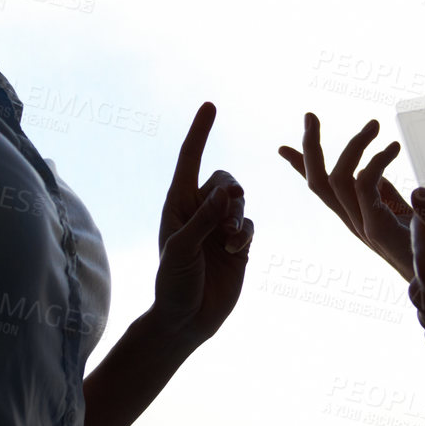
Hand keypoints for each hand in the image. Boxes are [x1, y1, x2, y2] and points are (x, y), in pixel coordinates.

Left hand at [147, 101, 253, 350]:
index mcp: (177, 205)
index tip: (210, 105)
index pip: (189, 159)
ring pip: (240, 202)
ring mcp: (219, 228)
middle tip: (229, 208)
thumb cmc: (173, 284)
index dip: (200, 132)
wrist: (186, 320)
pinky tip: (235, 250)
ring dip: (238, 217)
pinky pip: (251, 224)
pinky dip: (245, 233)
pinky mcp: (238, 245)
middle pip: (225, 179)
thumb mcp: (182, 249)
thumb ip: (204, 219)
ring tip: (229, 240)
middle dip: (231, 193)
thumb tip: (227, 190)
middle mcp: (198, 211)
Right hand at [278, 112, 415, 280]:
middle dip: (310, 148)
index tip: (282, 148)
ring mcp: (363, 227)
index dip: (300, 167)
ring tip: (375, 124)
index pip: (321, 189)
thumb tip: (369, 172)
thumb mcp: (401, 212)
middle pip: (317, 183)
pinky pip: (364, 185)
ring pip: (336, 179)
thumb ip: (383, 193)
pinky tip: (393, 148)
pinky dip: (376, 160)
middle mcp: (353, 222)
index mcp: (354, 216)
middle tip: (310, 115)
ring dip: (353, 145)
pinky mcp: (379, 228)